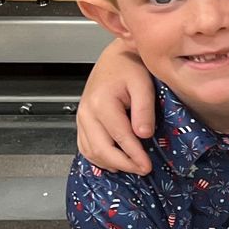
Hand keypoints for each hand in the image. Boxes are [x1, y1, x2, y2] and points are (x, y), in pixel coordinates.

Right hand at [76, 44, 157, 172]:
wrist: (114, 58)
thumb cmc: (130, 67)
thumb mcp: (143, 84)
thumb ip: (144, 109)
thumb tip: (144, 135)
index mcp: (102, 103)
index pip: (120, 137)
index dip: (134, 155)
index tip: (147, 166)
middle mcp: (87, 113)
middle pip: (101, 148)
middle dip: (123, 164)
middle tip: (142, 170)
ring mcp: (81, 118)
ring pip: (90, 151)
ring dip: (110, 163)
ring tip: (131, 167)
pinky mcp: (81, 121)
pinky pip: (85, 145)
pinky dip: (98, 157)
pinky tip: (114, 161)